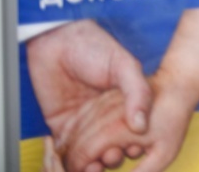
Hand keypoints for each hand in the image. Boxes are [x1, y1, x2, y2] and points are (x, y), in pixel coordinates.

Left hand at [26, 20, 151, 154]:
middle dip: (113, 158)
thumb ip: (138, 92)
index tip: (133, 149)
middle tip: (111, 156)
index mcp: (125, 104)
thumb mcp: (123, 65)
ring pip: (90, 156)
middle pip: (113, 149)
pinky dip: (68, 162)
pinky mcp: (61, 126)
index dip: (134, 146)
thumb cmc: (93, 46)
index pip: (133, 134)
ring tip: (93, 166)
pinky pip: (66, 153)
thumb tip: (142, 126)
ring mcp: (83, 124)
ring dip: (92, 166)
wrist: (56, 40)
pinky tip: (72, 160)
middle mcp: (106, 117)